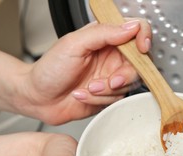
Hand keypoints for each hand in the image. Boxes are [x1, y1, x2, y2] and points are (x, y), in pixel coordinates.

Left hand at [23, 20, 150, 124]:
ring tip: (87, 88)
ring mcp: (112, 76)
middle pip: (139, 63)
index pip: (136, 30)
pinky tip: (83, 95)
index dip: (143, 38)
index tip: (142, 48)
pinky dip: (100, 99)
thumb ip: (103, 33)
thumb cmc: (49, 69)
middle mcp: (112, 56)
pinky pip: (118, 99)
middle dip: (123, 76)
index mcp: (105, 38)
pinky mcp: (110, 95)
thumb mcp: (74, 44)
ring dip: (106, 90)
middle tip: (109, 82)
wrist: (38, 98)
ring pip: (129, 84)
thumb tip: (131, 28)